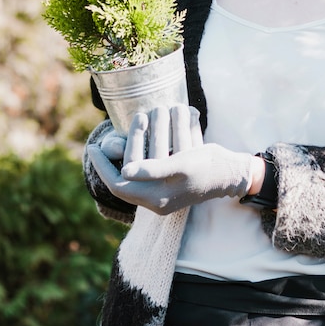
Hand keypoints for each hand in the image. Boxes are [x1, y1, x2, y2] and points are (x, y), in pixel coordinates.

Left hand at [87, 105, 254, 214]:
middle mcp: (155, 200)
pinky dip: (139, 154)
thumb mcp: (181, 165)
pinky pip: (144, 171)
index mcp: (156, 200)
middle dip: (118, 152)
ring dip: (131, 148)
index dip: (103, 167)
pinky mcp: (168, 184)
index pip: (118, 186)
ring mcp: (161, 193)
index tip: (92, 146)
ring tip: (132, 125)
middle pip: (124, 178)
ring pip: (134, 172)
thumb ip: (153, 170)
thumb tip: (125, 171)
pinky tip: (139, 140)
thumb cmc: (209, 167)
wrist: (231, 172)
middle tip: (108, 135)